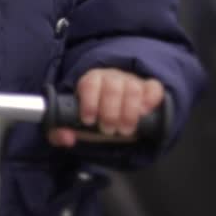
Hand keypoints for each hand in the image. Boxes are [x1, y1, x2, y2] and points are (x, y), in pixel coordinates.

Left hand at [48, 68, 164, 147]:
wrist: (114, 112)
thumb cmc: (93, 116)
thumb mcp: (73, 124)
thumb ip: (61, 131)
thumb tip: (66, 138)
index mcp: (91, 80)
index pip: (89, 83)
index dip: (89, 101)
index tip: (89, 120)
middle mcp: (111, 77)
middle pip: (112, 87)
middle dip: (110, 113)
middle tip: (109, 130)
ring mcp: (131, 81)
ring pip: (133, 89)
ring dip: (129, 112)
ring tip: (125, 130)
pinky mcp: (149, 88)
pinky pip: (154, 88)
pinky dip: (151, 100)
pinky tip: (144, 113)